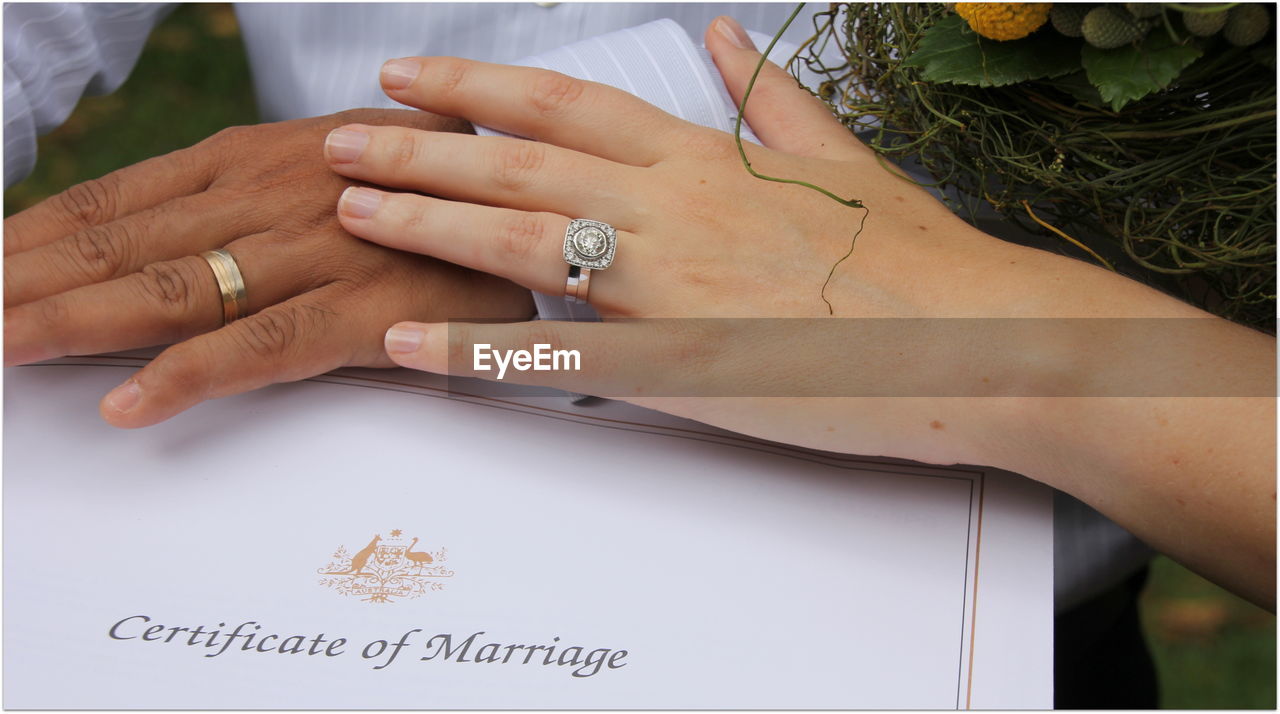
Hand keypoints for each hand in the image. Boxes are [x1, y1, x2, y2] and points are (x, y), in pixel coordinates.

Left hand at [5, 108, 534, 427]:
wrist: (537, 205)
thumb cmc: (420, 200)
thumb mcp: (325, 176)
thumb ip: (242, 203)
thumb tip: (151, 239)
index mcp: (256, 156)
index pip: (115, 199)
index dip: (29, 237)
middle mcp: (276, 191)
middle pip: (123, 243)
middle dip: (25, 283)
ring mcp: (321, 246)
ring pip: (176, 289)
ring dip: (73, 323)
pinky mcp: (367, 305)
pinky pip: (266, 345)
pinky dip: (190, 373)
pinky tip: (129, 404)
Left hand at [325, 17, 1273, 606]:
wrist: (977, 337)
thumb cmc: (916, 254)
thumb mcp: (839, 156)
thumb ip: (766, 96)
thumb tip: (720, 34)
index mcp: (706, 152)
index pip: (562, 103)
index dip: (474, 86)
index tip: (407, 76)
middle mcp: (672, 200)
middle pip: (516, 161)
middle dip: (418, 145)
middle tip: (338, 141)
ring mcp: (668, 279)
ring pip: (516, 237)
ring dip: (423, 220)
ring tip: (349, 210)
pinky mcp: (675, 363)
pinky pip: (549, 355)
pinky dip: (469, 351)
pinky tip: (403, 344)